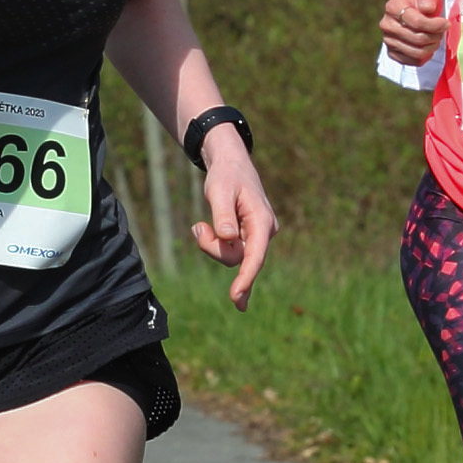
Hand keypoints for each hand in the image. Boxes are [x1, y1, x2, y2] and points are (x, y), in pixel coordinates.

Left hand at [190, 126, 276, 310]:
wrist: (231, 165)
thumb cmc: (226, 175)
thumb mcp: (220, 190)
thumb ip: (223, 214)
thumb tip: (228, 238)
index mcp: (262, 221)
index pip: (255, 256)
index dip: (245, 278)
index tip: (235, 297)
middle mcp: (265, 232)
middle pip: (238, 258)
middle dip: (213, 248)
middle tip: (197, 226)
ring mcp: (257, 237)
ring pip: (232, 257)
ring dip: (211, 244)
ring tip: (200, 224)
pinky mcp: (248, 239)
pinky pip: (231, 253)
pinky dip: (214, 246)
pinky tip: (204, 231)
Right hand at [378, 0, 444, 64]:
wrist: (411, 10)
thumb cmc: (421, 2)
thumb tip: (428, 8)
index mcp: (393, 7)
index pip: (417, 22)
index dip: (435, 25)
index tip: (446, 23)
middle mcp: (386, 25)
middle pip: (418, 39)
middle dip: (435, 36)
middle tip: (441, 32)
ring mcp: (388, 40)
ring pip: (417, 52)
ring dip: (432, 47)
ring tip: (435, 38)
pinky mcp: (392, 53)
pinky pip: (414, 61)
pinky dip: (426, 56)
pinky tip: (428, 46)